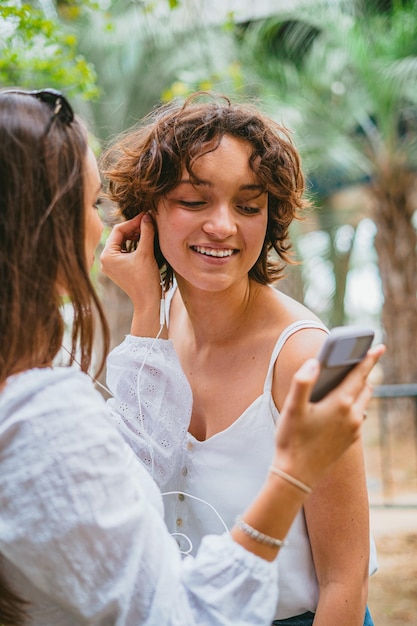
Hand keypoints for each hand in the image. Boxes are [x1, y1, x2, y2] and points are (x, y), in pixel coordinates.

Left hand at [100, 213, 165, 336]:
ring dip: (135, 236)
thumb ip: (146, 232)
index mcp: (107, 255)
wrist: (147, 301)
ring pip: (122, 242)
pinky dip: (134, 245)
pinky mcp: (118, 269)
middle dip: (134, 228)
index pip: (118, 230)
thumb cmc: (145, 279)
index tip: (147, 216)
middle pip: (119, 236)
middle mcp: (105, 259)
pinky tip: (144, 241)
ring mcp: (111, 265)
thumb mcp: (146, 253)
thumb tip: (148, 216)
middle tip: (148, 222)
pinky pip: (124, 251)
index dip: (133, 221)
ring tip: (147, 231)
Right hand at [273, 344, 384, 489]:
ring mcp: (353, 430)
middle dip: (364, 373)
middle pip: (365, 387)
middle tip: (363, 360)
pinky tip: (341, 407)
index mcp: (340, 403)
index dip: (368, 359)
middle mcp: (352, 416)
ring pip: (363, 403)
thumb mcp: (292, 408)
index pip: (359, 375)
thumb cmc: (292, 440)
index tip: (378, 347)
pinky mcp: (350, 441)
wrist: (296, 475)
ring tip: (352, 381)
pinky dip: (353, 406)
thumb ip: (303, 381)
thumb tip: (315, 362)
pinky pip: (357, 418)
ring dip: (360, 390)